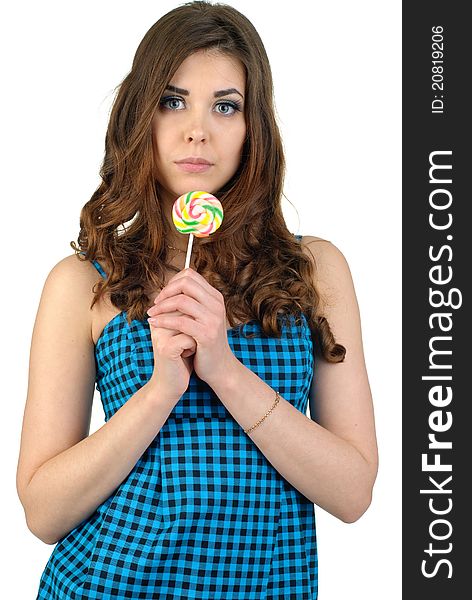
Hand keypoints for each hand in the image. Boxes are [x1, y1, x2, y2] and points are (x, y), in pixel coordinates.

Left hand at [147, 268, 236, 388]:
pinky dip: (163, 321)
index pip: (190, 275)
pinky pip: (180, 321)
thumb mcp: (202, 318)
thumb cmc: (205, 343)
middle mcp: (217, 305)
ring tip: (151, 314)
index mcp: (215, 297)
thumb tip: (169, 288)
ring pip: (181, 301)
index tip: (162, 295)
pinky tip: (154, 324)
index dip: (172, 282)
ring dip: (161, 306)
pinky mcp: (207, 334)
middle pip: (186, 283)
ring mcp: (213, 319)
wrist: (220, 367)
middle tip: (155, 303)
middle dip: (166, 291)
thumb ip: (192, 303)